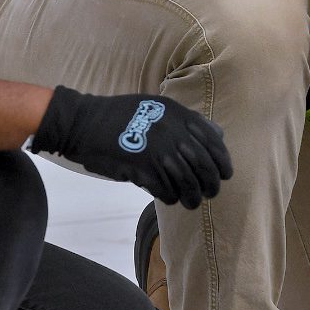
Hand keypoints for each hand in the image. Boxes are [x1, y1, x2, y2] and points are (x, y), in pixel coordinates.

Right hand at [32, 87, 232, 207]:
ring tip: (189, 202)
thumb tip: (218, 135)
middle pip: (205, 168)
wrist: (85, 122)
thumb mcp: (158, 107)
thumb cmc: (122, 115)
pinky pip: (166, 192)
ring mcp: (158, 152)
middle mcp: (173, 133)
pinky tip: (166, 195)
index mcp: (180, 116)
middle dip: (211, 185)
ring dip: (191, 197)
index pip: (215, 144)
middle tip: (208, 193)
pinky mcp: (142, 169)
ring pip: (188, 185)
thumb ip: (189, 120)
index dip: (223, 163)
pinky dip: (170, 197)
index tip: (224, 175)